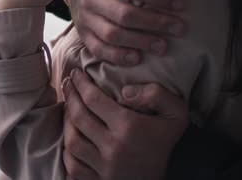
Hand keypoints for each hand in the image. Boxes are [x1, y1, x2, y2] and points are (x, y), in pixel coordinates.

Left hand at [61, 69, 188, 179]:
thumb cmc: (165, 142)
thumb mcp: (175, 113)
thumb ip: (157, 94)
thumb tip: (125, 91)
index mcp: (129, 127)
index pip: (93, 99)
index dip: (81, 83)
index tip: (76, 73)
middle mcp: (113, 147)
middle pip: (79, 116)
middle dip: (70, 96)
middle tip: (68, 84)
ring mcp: (104, 167)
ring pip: (72, 140)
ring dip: (66, 121)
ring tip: (68, 107)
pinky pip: (72, 165)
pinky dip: (67, 150)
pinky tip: (70, 135)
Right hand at [67, 0, 185, 65]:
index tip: (181, 4)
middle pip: (125, 15)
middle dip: (155, 23)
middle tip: (180, 29)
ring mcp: (84, 18)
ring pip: (112, 35)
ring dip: (140, 42)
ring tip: (164, 47)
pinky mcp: (82, 34)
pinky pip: (98, 49)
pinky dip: (118, 56)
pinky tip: (138, 58)